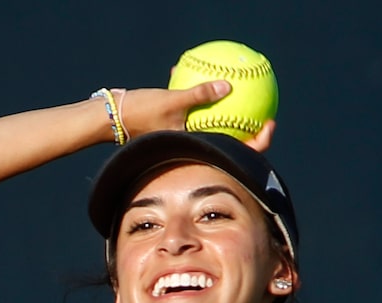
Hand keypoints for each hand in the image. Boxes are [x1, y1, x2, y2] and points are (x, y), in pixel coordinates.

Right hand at [117, 84, 276, 152]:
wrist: (111, 118)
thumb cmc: (141, 113)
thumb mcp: (173, 101)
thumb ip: (200, 94)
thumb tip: (227, 85)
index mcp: (198, 144)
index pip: (237, 149)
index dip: (258, 141)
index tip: (270, 125)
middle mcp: (194, 144)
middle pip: (229, 137)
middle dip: (247, 124)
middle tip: (263, 109)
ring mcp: (185, 136)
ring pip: (211, 122)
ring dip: (222, 107)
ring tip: (236, 87)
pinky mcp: (174, 126)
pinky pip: (195, 111)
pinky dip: (200, 98)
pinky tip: (200, 75)